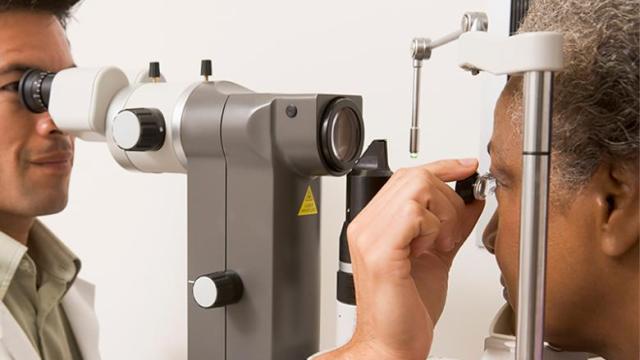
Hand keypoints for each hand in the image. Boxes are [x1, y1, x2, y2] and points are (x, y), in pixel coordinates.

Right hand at [318, 159, 483, 359]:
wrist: (392, 344)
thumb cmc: (405, 310)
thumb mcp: (437, 256)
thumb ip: (452, 225)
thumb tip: (471, 200)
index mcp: (375, 224)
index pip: (407, 176)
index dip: (441, 167)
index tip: (466, 167)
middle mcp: (367, 226)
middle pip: (414, 176)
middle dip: (447, 196)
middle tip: (450, 230)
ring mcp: (369, 237)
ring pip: (415, 188)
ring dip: (441, 214)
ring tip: (439, 243)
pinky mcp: (380, 252)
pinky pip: (413, 214)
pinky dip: (433, 228)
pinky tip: (430, 250)